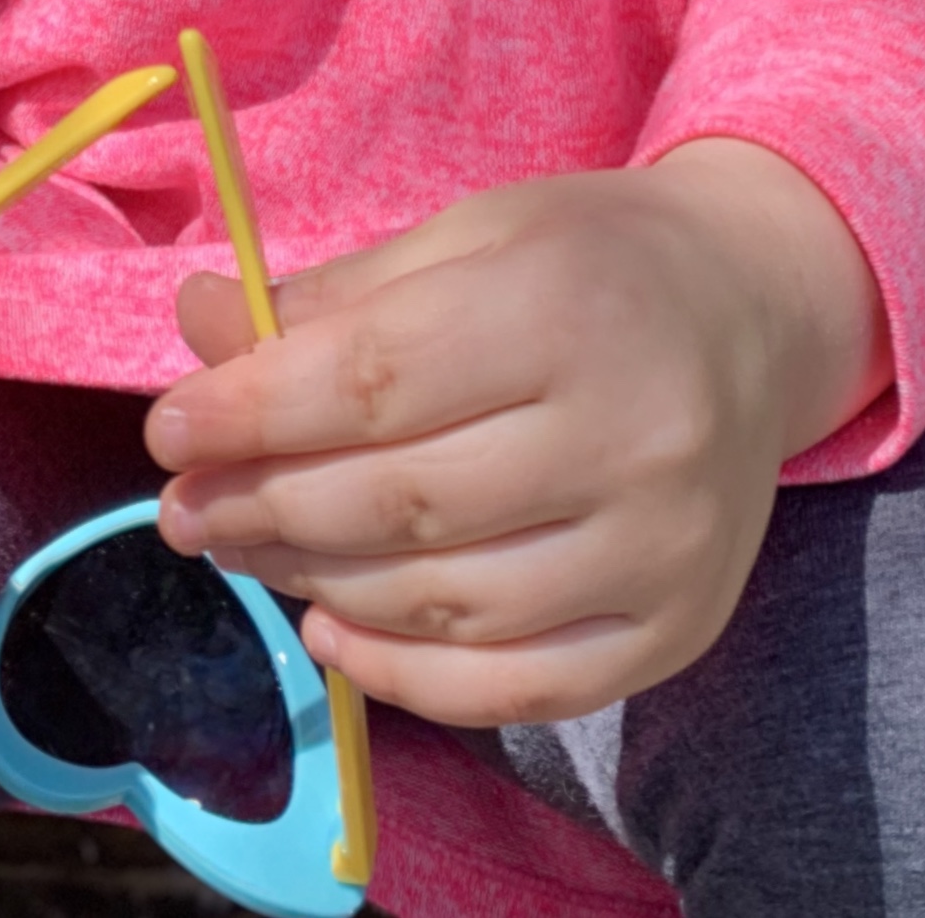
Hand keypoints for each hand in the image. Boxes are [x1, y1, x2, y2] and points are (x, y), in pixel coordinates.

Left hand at [144, 141, 889, 727]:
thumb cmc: (590, 261)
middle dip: (263, 508)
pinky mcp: (676, 627)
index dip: (252, 413)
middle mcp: (630, 432)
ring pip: (444, 605)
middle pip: (399, 503)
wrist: (757, 311)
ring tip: (248, 549)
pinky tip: (334, 628)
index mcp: (566, 304)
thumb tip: (198, 325)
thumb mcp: (470, 236)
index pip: (373, 382)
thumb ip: (338, 300)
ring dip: (316, 586)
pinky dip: (407, 677)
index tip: (168, 429)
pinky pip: (517, 689)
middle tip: (184, 507)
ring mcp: (662, 546)